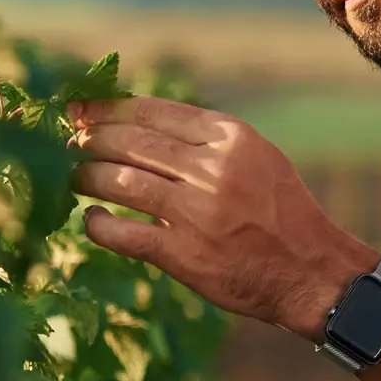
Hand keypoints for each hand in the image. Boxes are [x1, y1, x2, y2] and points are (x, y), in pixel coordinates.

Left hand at [68, 96, 369, 337]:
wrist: (310, 272)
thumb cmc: (280, 212)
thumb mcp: (255, 157)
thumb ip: (205, 140)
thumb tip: (137, 123)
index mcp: (230, 137)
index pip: (153, 111)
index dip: (108, 109)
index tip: (79, 110)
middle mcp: (212, 169)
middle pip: (131, 142)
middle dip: (91, 139)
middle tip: (70, 144)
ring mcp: (196, 212)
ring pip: (121, 182)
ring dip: (87, 177)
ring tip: (75, 178)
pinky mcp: (183, 254)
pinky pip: (123, 233)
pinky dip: (98, 225)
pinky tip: (90, 220)